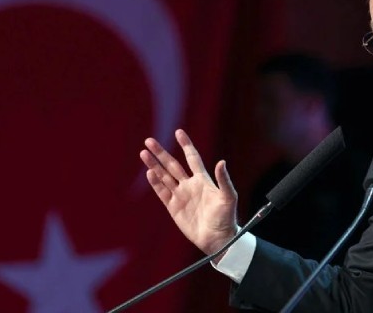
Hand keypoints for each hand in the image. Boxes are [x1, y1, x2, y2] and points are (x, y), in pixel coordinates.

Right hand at [140, 129, 237, 256]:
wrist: (218, 239)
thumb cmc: (226, 218)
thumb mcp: (228, 197)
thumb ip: (224, 180)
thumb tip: (221, 161)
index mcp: (203, 180)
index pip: (192, 158)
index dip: (186, 145)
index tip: (178, 132)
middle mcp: (189, 185)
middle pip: (172, 165)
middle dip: (161, 153)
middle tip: (149, 141)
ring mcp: (180, 196)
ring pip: (164, 177)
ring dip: (154, 165)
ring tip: (144, 153)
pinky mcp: (173, 208)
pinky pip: (162, 193)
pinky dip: (155, 183)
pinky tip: (149, 172)